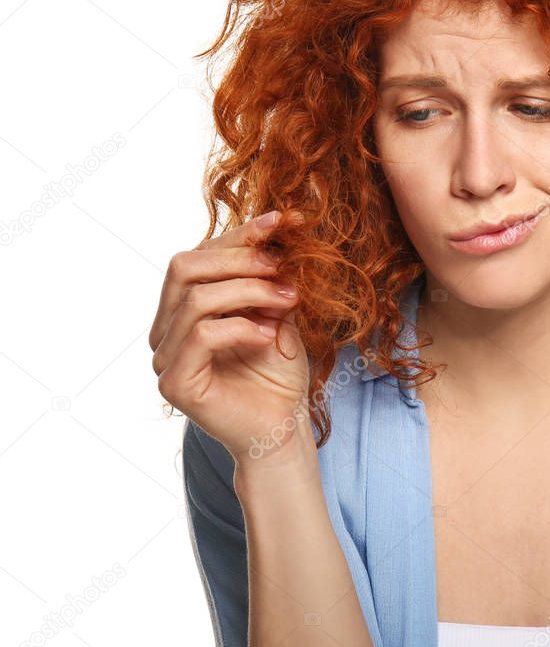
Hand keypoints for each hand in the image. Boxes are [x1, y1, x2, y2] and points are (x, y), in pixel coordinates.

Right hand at [150, 209, 311, 466]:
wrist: (284, 425)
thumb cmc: (279, 369)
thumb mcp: (276, 308)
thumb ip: (265, 273)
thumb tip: (277, 224)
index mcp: (182, 306)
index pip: (198, 253)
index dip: (240, 234)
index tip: (284, 221)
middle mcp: (165, 329)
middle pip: (184, 267)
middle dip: (240, 260)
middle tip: (284, 269)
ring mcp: (164, 357)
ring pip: (195, 299)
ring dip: (249, 292)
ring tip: (289, 301)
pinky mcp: (175, 384)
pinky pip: (201, 336)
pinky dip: (240, 327)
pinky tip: (269, 334)